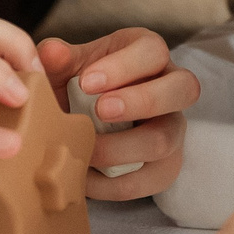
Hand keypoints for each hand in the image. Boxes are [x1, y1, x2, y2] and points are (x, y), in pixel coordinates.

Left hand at [36, 27, 196, 199]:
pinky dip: (114, 183)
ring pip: (166, 140)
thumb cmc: (84, 85)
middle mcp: (172, 88)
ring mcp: (173, 129)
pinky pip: (150, 179)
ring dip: (123, 148)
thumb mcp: (70, 66)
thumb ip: (58, 59)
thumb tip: (50, 53)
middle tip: (101, 111)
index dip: (123, 66)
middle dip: (141, 101)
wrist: (89, 125)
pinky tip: (85, 178)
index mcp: (149, 53)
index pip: (152, 50)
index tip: (86, 82)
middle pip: (183, 88)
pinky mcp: (166, 166)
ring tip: (87, 151)